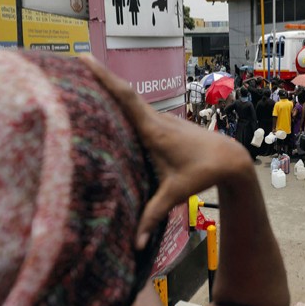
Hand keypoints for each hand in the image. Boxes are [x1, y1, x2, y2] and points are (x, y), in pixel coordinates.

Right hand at [84, 56, 250, 248]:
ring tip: (83, 76)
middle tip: (74, 61)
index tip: (85, 60)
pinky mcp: (164, 123)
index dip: (104, 78)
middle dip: (100, 76)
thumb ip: (153, 216)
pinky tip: (110, 102)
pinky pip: (138, 108)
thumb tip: (136, 245)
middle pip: (123, 92)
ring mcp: (160, 118)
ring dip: (110, 86)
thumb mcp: (175, 194)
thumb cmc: (203, 173)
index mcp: (153, 130)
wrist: (230, 159)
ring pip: (131, 99)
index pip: (125, 98)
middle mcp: (155, 118)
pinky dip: (122, 100)